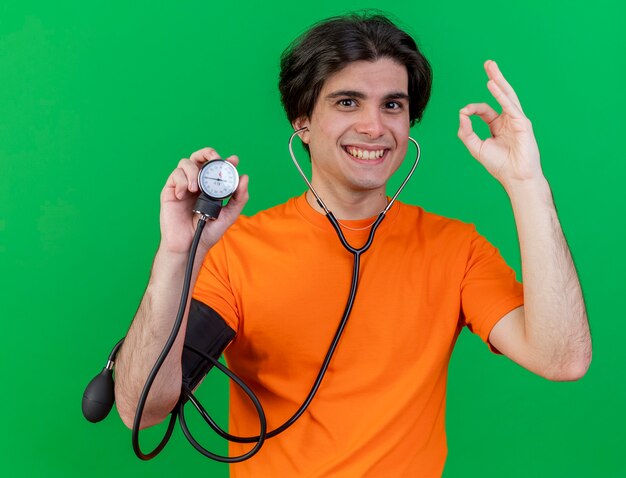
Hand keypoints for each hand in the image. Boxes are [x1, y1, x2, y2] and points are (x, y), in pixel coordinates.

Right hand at [159, 147, 248, 253]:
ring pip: (186, 163)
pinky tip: (184, 195)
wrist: (190, 245)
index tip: (234, 160)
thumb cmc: (208, 231)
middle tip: (215, 159)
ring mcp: (184, 186)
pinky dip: (181, 182)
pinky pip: (175, 175)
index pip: (216, 167)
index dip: (225, 160)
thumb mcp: (229, 215)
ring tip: (196, 189)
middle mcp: (197, 183)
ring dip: (193, 171)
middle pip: (199, 157)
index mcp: (211, 187)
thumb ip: (239, 198)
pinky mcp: (171, 191)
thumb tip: (244, 177)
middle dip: (207, 153)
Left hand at [458, 60, 542, 188]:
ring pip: (507, 96)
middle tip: (488, 63)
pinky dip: (501, 95)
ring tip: (491, 66)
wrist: (516, 177)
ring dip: (499, 80)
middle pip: (500, 94)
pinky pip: (510, 106)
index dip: (472, 109)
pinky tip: (494, 85)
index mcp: (497, 126)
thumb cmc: (499, 165)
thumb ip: (466, 132)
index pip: (484, 110)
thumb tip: (461, 115)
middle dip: (494, 78)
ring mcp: (516, 120)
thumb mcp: (476, 148)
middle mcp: (508, 120)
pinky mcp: (522, 123)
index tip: (464, 114)